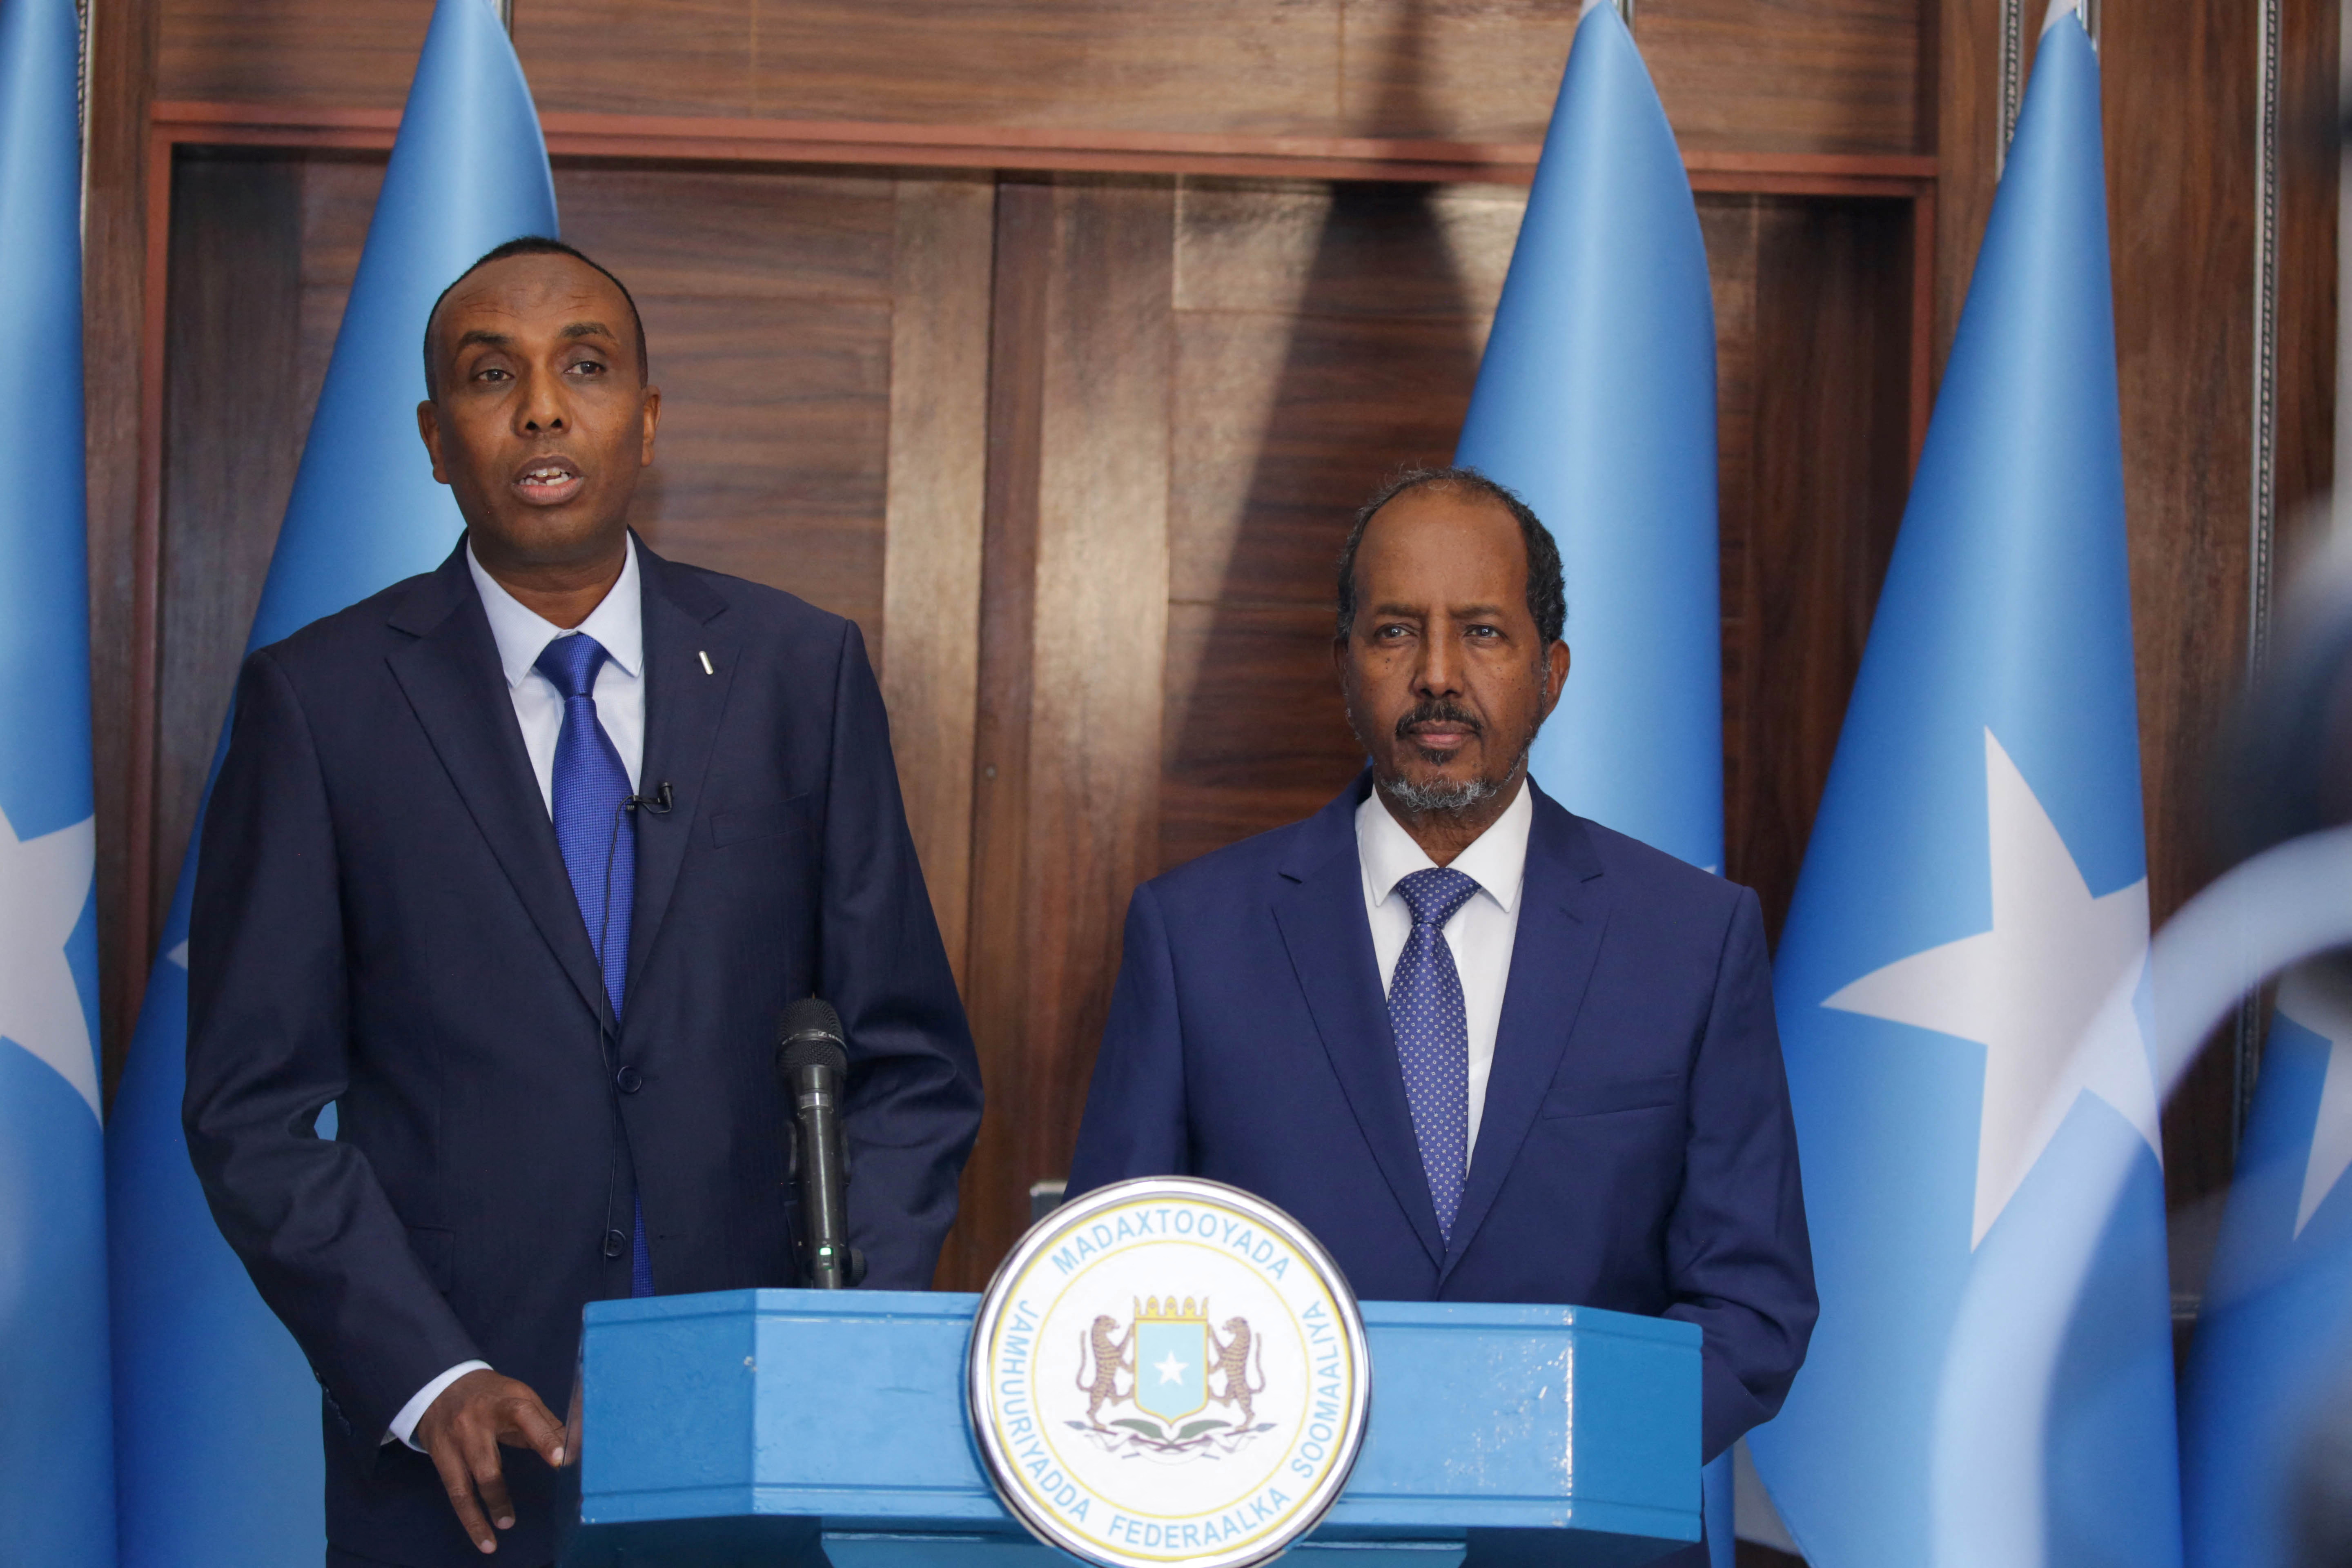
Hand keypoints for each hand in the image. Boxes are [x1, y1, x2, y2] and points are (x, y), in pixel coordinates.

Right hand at [412, 1368, 565, 1553]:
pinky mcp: (440, 1458)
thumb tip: (576, 1447)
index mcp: (504, 1401)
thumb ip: (545, 1423)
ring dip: (484, 1511)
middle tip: (517, 1516)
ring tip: (504, 1528)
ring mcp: (455, 1442)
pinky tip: (483, 1537)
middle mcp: (475, 1422)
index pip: (525, 1417)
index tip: (561, 1460)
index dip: (544, 1438)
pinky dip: (469, 1518)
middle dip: (500, 1491)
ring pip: (466, 1484)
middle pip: (487, 1460)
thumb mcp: (520, 1398)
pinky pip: (455, 1493)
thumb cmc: (493, 1396)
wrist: (442, 1386)